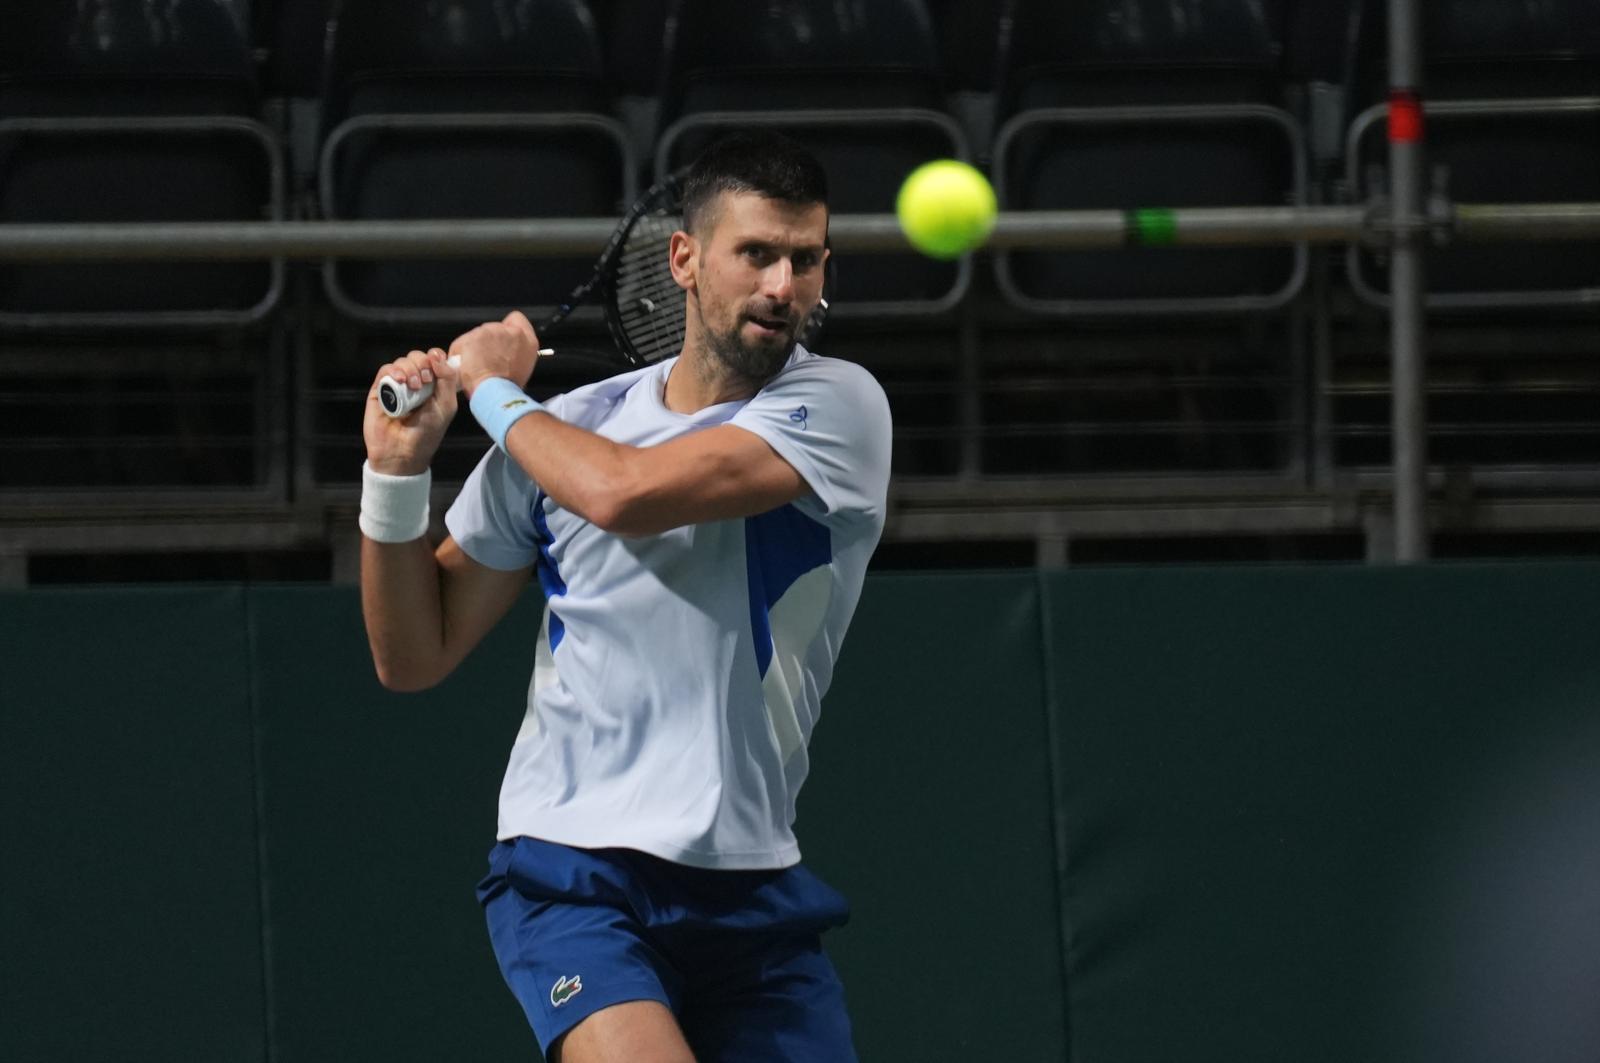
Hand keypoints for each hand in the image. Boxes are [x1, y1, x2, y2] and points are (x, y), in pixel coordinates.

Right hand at [363, 348, 457, 474]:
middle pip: (417, 357)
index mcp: (434, 385)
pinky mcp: (380, 390)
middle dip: (422, 364)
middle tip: (424, 382)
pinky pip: (384, 370)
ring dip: (409, 368)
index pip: (434, 359)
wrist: (402, 453)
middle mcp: (415, 383)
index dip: (435, 357)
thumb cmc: (427, 433)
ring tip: (413, 386)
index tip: (436, 366)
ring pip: (402, 361)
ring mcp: (397, 386)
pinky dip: (393, 370)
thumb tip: (437, 356)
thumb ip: (447, 380)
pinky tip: (399, 380)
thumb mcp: (446, 406)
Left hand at [451, 310, 541, 396]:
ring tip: (476, 365)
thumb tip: (503, 352)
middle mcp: (512, 332)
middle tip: (488, 359)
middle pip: (495, 327)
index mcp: (528, 341)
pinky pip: (462, 343)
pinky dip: (460, 353)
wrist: (495, 393)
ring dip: (474, 347)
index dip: (506, 328)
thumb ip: (514, 352)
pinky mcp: (475, 336)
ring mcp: (493, 332)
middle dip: (489, 341)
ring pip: (477, 334)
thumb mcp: (521, 367)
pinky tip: (465, 365)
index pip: (517, 319)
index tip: (501, 339)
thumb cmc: (507, 387)